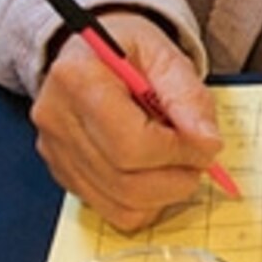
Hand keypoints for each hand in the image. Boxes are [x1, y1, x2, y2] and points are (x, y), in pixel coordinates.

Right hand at [30, 12, 227, 231]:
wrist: (93, 53)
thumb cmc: (128, 50)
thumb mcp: (165, 54)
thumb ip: (187, 96)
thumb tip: (205, 142)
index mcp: (77, 78)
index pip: (130, 143)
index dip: (177, 153)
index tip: (207, 146)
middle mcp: (56, 118)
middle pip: (124, 180)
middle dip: (176, 178)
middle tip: (200, 159)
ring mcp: (54, 151)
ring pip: (120, 204)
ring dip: (165, 194)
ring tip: (179, 163)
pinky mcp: (62, 173)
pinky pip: (111, 211)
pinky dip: (145, 203)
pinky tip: (155, 174)